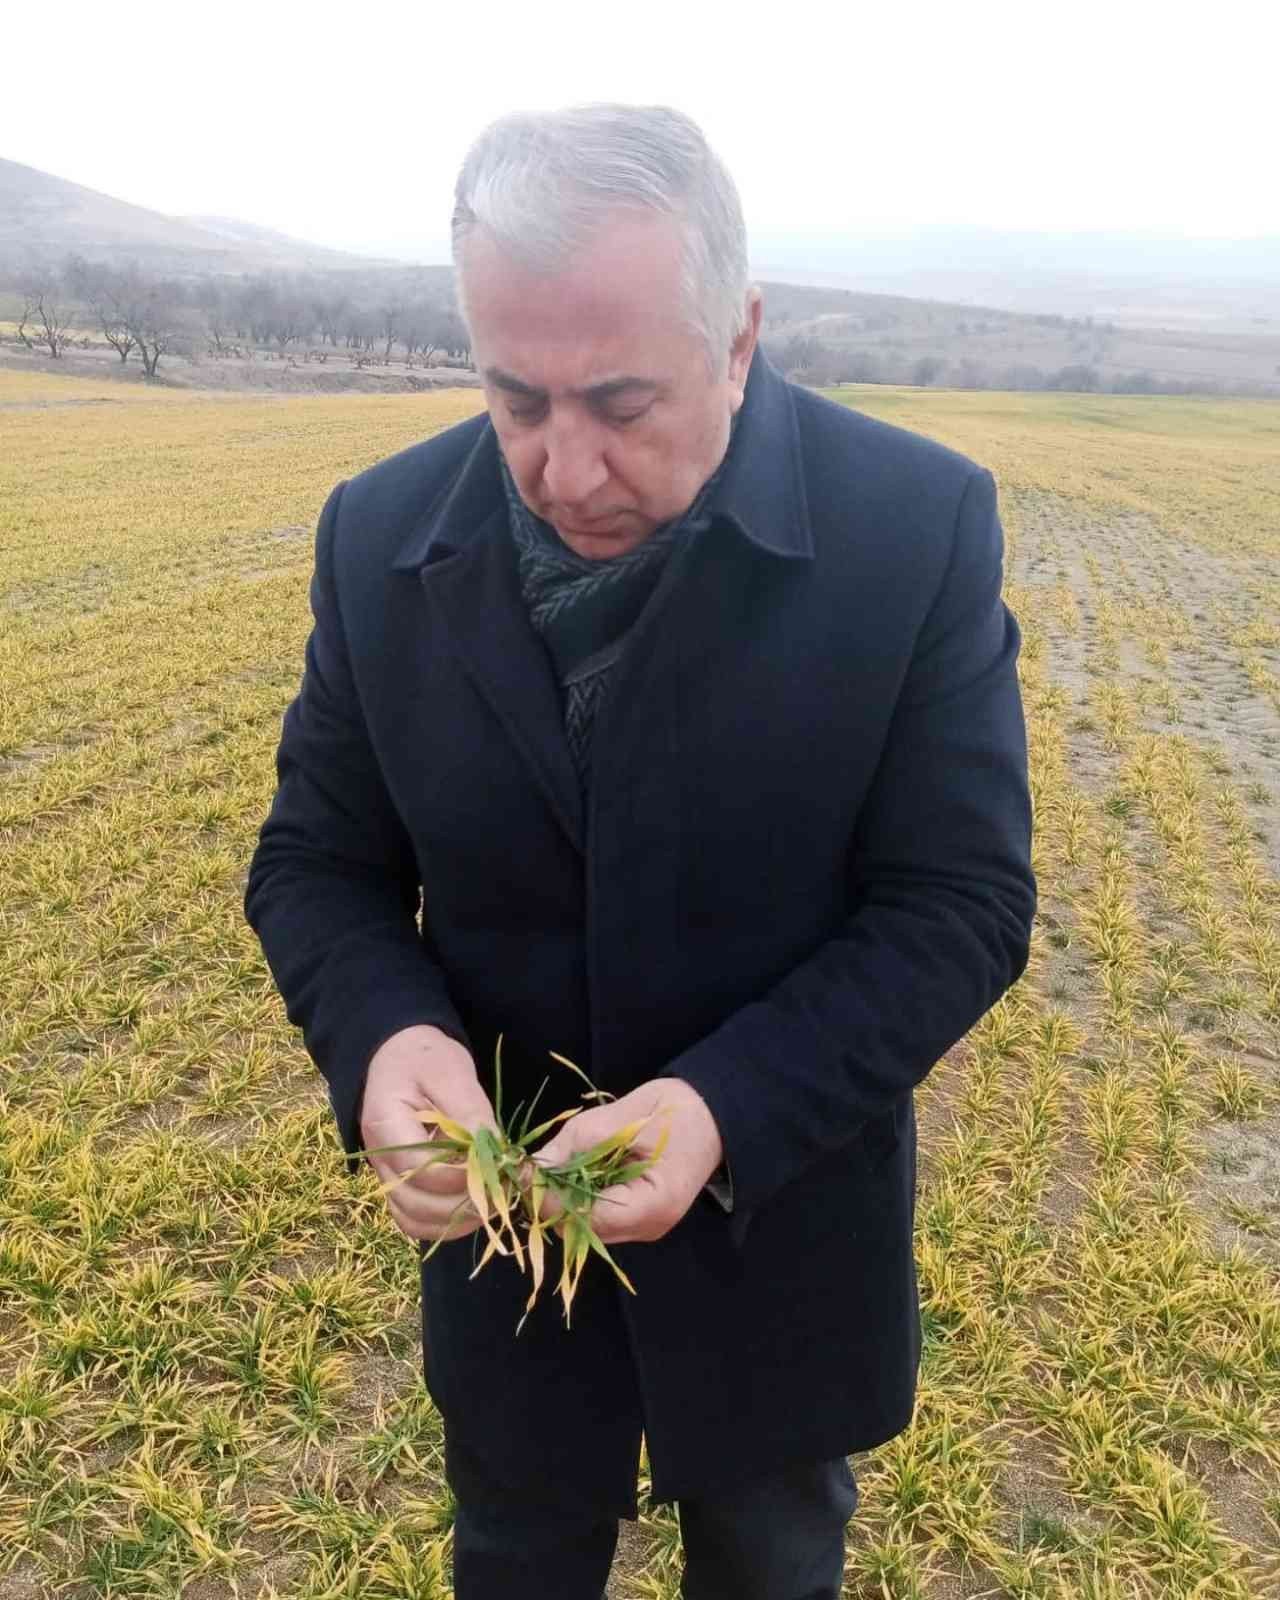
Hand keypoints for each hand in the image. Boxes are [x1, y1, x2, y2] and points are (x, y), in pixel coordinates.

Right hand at [359, 1025, 497, 1244]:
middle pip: (416, 1204)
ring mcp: (386, 1174)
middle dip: (464, 1204)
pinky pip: (416, 1219)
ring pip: (414, 1220)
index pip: (419, 1168)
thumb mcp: (451, 1073)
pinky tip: (477, 1206)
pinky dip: (445, 1223)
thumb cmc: (424, 1057)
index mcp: (384, 1123)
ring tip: (496, 1200)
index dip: (461, 1176)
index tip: (499, 1167)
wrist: (400, 1053)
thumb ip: (470, 1113)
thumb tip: (495, 1153)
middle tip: (507, 1188)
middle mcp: (378, 1157)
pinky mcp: (400, 1182)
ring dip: (457, 1220)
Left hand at [531, 1077, 723, 1244]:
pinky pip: (599, 1217)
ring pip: (586, 1227)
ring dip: (564, 1199)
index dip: (547, 1196)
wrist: (713, 1113)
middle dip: (552, 1199)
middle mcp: (648, 1228)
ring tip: (550, 1167)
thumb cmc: (674, 1110)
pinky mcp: (640, 1219)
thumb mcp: (619, 1118)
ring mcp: (645, 1228)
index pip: (582, 1217)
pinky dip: (581, 1198)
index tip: (519, 1171)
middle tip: (528, 1168)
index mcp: (650, 1206)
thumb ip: (574, 1146)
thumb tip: (529, 1169)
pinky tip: (574, 1173)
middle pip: (581, 1229)